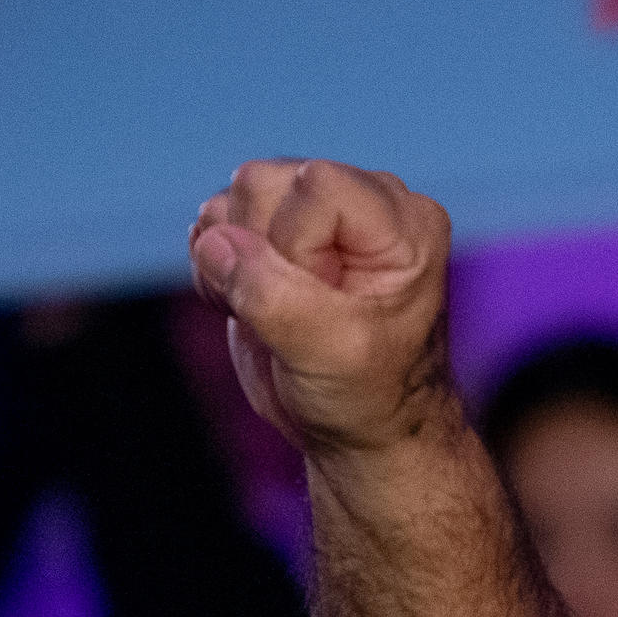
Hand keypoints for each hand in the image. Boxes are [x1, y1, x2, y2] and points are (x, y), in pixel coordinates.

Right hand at [189, 157, 461, 457]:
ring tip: (275, 313)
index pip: (316, 183)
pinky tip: (252, 306)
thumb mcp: (328, 354)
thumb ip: (272, 294)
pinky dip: (218, 269)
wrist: (356, 434)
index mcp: (403, 222)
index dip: (295, 243)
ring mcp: (316, 215)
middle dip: (261, 252)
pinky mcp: (274, 232)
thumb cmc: (366, 396)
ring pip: (233, 197)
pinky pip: (215, 221)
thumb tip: (214, 241)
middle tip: (298, 312)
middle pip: (264, 182)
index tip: (321, 302)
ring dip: (234, 262)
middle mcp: (364, 203)